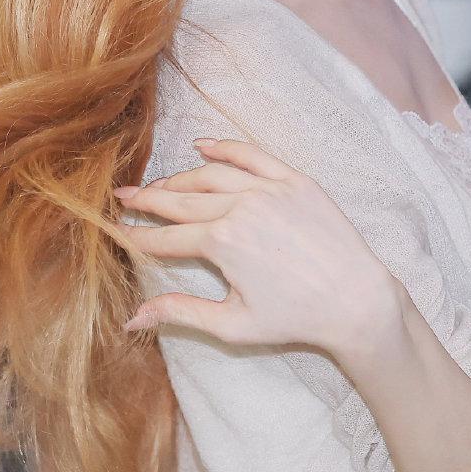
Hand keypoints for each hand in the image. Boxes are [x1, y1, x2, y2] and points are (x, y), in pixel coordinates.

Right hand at [111, 138, 396, 357]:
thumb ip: (181, 313)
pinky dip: (225, 148)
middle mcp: (240, 207)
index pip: (166, 237)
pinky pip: (252, 155)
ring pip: (211, 175)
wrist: (355, 300)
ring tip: (160, 184)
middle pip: (181, 199)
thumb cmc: (296, 318)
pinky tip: (203, 146)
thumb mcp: (233, 325)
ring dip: (180, 177)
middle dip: (148, 199)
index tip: (115, 231)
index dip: (136, 235)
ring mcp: (268, 189)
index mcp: (221, 243)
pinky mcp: (294, 180)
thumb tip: (132, 317)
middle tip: (122, 196)